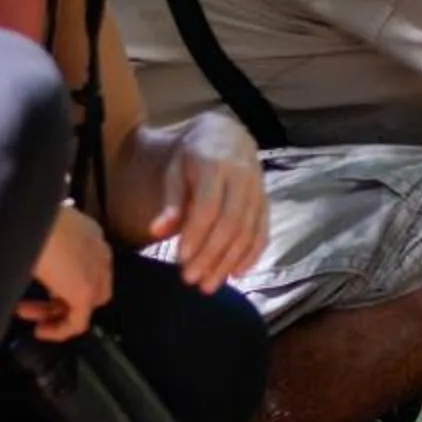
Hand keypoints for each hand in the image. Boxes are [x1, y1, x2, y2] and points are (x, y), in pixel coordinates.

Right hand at [19, 204, 114, 341]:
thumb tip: (17, 254)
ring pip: (84, 305)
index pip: (87, 263)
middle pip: (92, 286)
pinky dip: (59, 331)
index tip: (41, 286)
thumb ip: (36, 246)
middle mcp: (98, 250)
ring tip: (23, 312)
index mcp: (88, 231)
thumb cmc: (20, 217)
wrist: (24, 213)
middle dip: (63, 299)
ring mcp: (95, 273)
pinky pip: (78, 322)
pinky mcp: (85, 292)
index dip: (65, 279)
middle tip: (33, 302)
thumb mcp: (30, 231)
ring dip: (53, 314)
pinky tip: (39, 331)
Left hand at [147, 111, 267, 290]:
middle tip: (191, 280)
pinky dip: (251, 256)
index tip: (181, 259)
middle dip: (211, 255)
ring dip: (229, 262)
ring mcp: (258, 191)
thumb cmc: (194, 156)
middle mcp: (243, 177)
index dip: (196, 234)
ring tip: (209, 285)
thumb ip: (170, 202)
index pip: (208, 205)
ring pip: (248, 232)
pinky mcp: (266, 203)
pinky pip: (263, 232)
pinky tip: (236, 274)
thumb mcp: (175, 171)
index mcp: (215, 164)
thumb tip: (156, 231)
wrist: (227, 137)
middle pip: (230, 223)